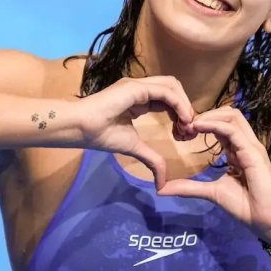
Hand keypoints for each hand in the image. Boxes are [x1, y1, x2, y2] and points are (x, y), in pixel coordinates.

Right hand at [76, 76, 195, 189]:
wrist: (81, 128)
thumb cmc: (101, 135)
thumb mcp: (134, 148)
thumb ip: (151, 159)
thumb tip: (162, 184)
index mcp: (138, 100)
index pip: (167, 99)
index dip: (180, 114)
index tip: (183, 134)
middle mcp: (140, 89)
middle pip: (173, 89)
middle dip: (185, 107)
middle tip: (189, 130)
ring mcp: (137, 86)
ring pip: (172, 86)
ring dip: (184, 104)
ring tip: (187, 125)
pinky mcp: (135, 87)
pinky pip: (165, 91)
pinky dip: (178, 103)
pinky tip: (182, 119)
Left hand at [156, 106, 270, 243]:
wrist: (265, 220)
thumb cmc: (245, 206)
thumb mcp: (211, 192)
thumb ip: (189, 187)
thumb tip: (162, 189)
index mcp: (237, 149)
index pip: (221, 124)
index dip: (202, 123)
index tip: (183, 131)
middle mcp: (245, 143)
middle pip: (228, 113)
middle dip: (206, 114)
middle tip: (185, 125)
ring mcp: (251, 145)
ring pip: (232, 115)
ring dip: (209, 116)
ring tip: (191, 124)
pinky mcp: (253, 152)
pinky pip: (233, 130)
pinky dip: (214, 125)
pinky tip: (198, 127)